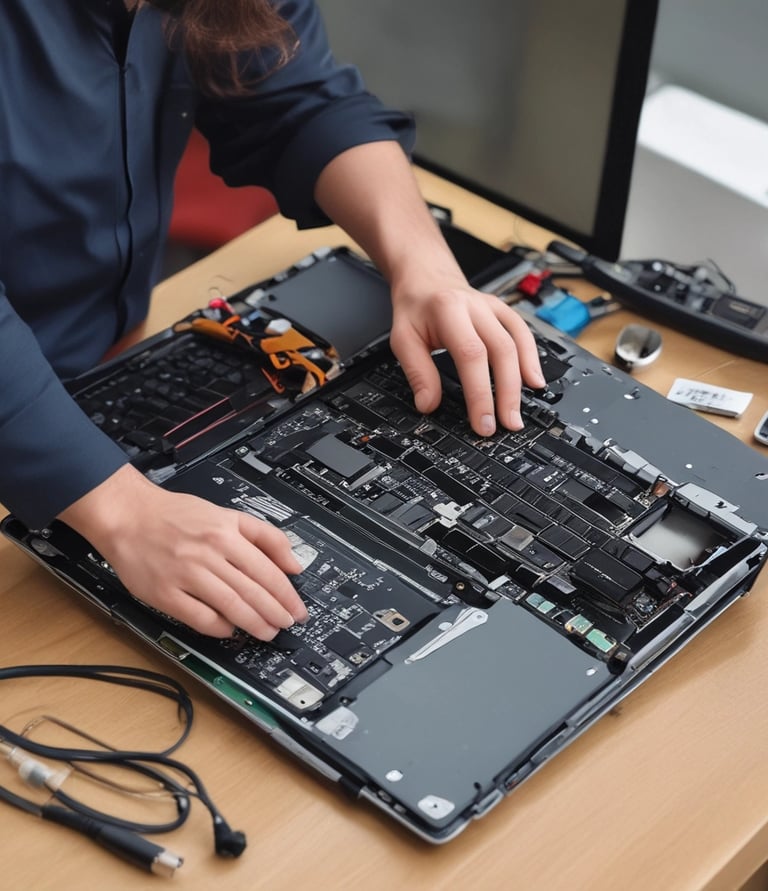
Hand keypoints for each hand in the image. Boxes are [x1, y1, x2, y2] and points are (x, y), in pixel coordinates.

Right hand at [59, 464, 307, 639]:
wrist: (129, 515)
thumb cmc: (176, 515)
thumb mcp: (228, 514)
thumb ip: (264, 535)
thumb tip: (293, 563)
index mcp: (226, 533)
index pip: (267, 570)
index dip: (287, 595)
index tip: (297, 609)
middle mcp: (208, 553)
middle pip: (252, 590)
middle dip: (275, 613)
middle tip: (286, 624)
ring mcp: (185, 574)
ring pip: (230, 605)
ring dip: (253, 623)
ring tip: (267, 632)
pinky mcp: (165, 592)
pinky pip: (199, 616)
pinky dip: (218, 627)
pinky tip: (230, 630)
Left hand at [389, 281, 545, 435]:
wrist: (426, 277)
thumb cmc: (415, 307)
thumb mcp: (403, 338)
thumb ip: (417, 372)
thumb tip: (428, 405)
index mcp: (448, 310)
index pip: (471, 355)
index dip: (480, 392)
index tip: (483, 422)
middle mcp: (475, 306)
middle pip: (501, 351)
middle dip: (507, 393)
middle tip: (506, 424)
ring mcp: (493, 307)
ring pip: (517, 343)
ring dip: (522, 381)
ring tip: (519, 412)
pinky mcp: (503, 311)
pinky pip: (523, 334)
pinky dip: (532, 358)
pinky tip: (534, 381)